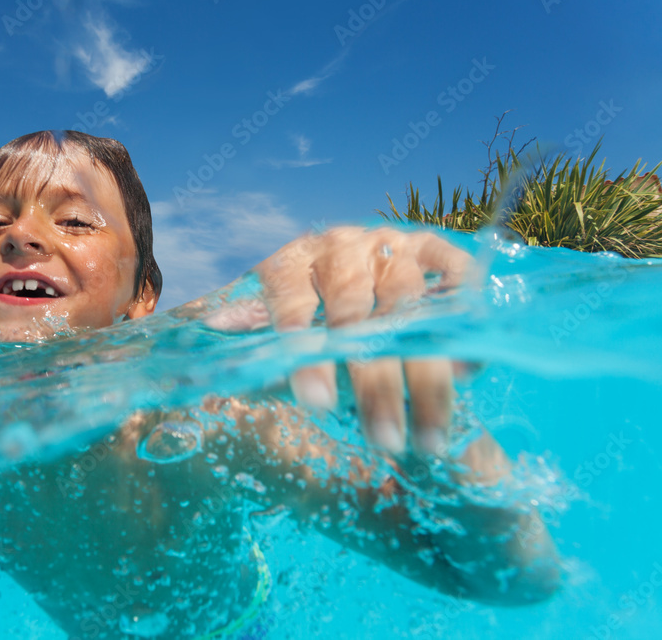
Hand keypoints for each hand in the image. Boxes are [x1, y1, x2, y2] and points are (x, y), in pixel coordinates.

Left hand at [253, 226, 471, 457]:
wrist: (339, 252)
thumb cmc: (297, 299)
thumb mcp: (263, 312)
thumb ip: (247, 329)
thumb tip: (212, 327)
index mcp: (292, 261)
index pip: (295, 305)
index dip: (307, 356)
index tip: (318, 404)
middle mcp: (342, 247)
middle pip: (358, 313)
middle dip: (374, 381)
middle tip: (385, 439)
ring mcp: (389, 243)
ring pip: (410, 307)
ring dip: (425, 374)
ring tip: (429, 435)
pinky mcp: (429, 244)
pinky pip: (455, 276)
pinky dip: (464, 323)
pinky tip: (469, 372)